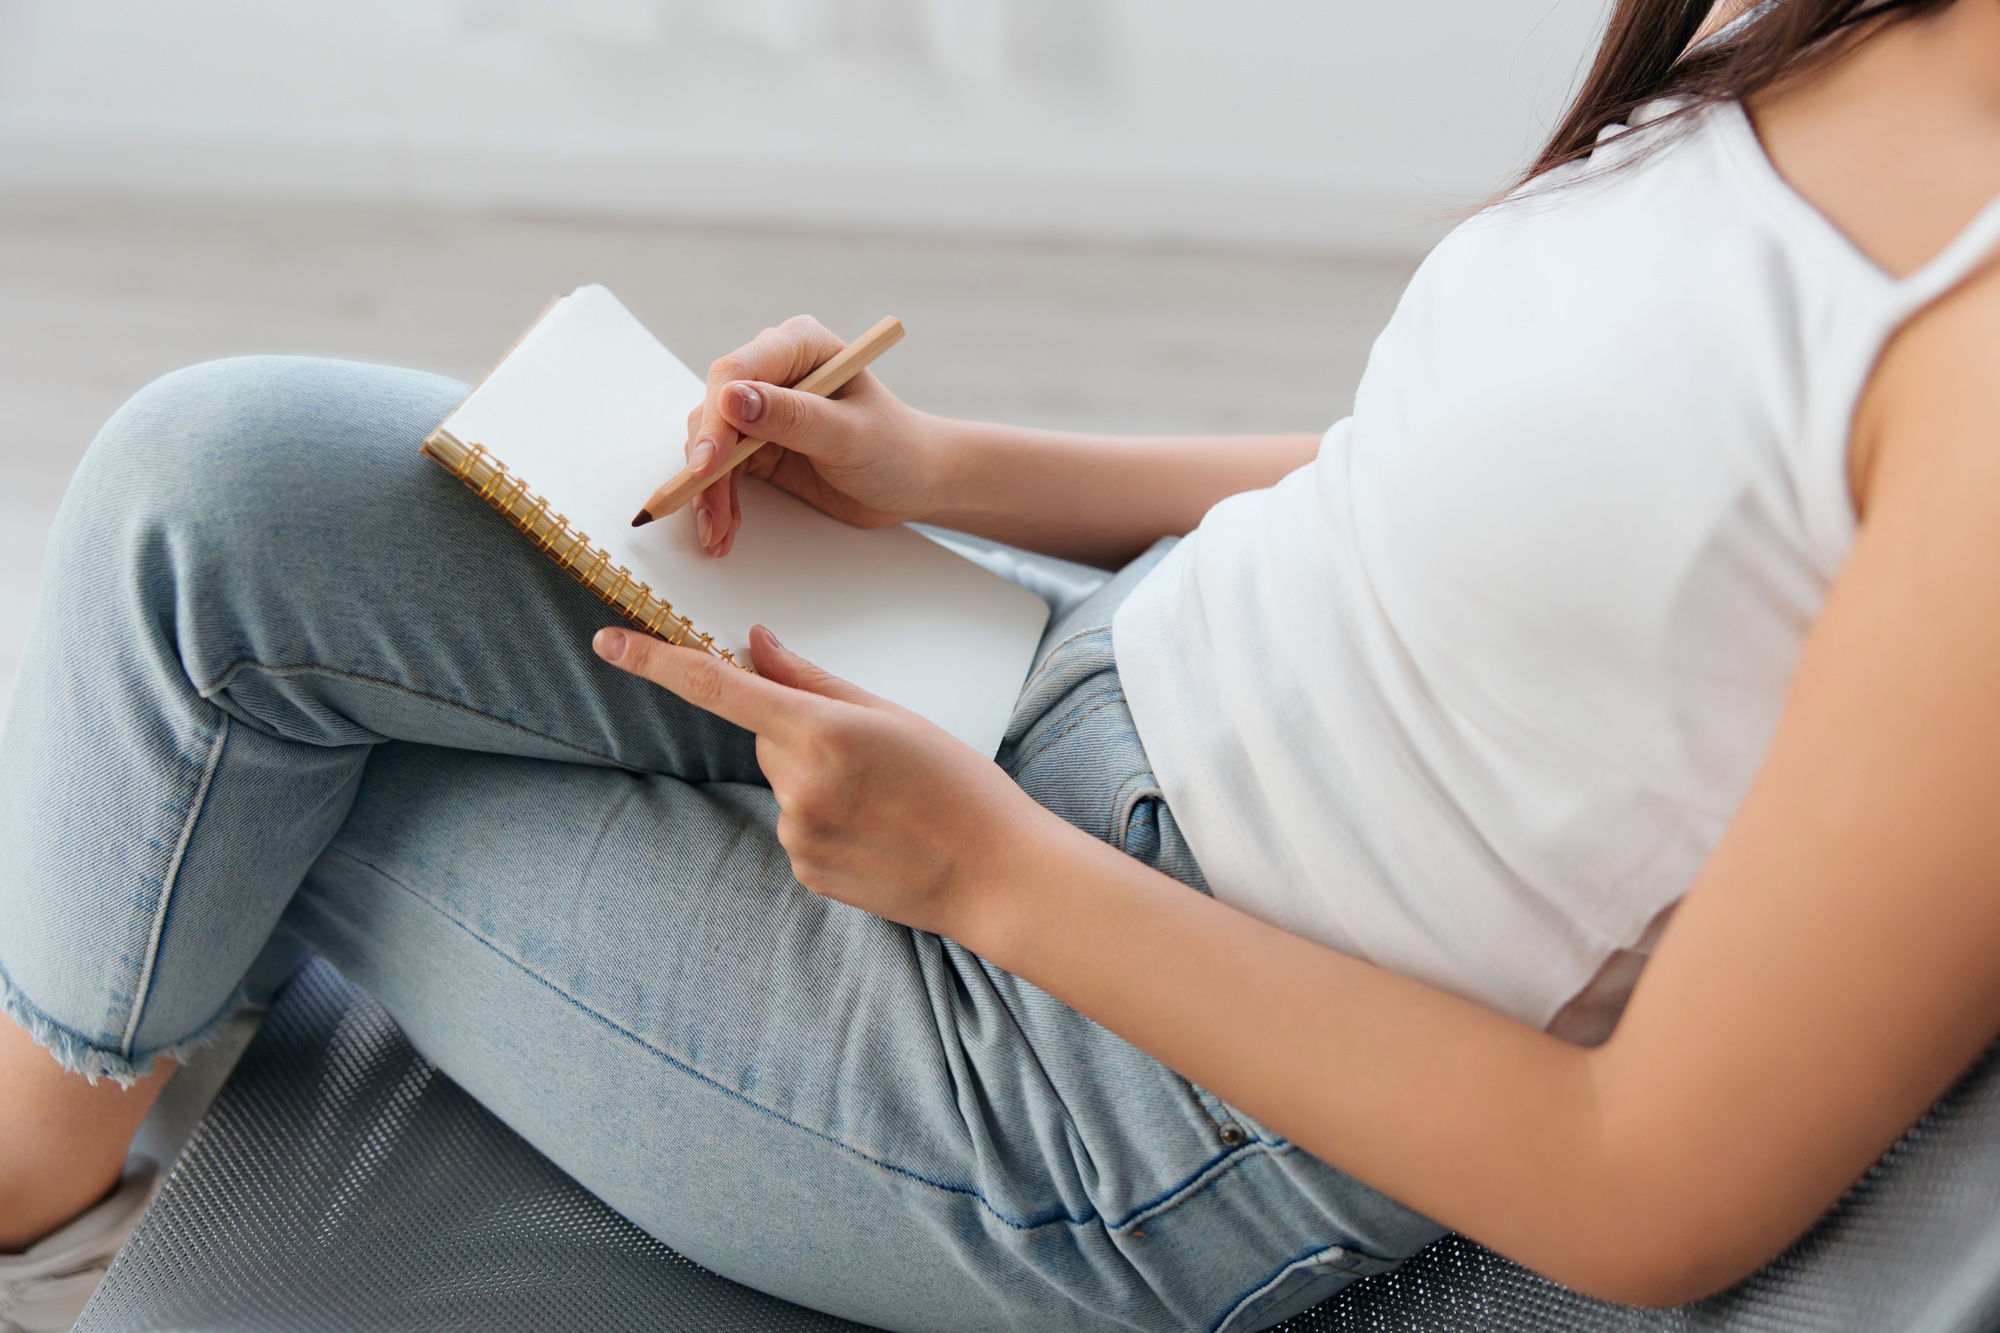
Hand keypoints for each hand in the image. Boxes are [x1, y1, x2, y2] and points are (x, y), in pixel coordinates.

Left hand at [592, 623, 1046, 936]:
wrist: (994, 873)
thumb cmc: (957, 784)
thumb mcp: (891, 715)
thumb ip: (813, 679)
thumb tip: (754, 646)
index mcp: (821, 732)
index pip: (718, 688)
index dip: (655, 661)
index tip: (607, 641)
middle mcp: (798, 786)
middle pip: (767, 735)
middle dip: (803, 732)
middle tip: (873, 754)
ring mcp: (798, 836)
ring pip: (784, 782)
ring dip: (819, 780)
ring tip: (885, 799)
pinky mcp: (805, 871)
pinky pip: (798, 825)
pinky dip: (828, 819)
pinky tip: (877, 831)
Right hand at [684, 316, 942, 556]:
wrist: (913, 480)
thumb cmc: (895, 448)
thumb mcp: (849, 435)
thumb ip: (793, 417)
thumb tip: (732, 399)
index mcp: (801, 346)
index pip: (737, 372)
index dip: (717, 419)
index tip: (707, 465)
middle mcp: (775, 369)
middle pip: (715, 409)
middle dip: (706, 465)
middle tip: (707, 513)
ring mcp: (763, 407)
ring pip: (711, 443)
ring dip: (709, 491)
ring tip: (715, 533)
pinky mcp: (757, 443)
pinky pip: (722, 468)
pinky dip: (719, 499)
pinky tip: (722, 528)